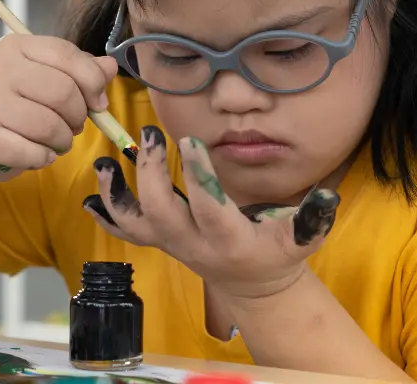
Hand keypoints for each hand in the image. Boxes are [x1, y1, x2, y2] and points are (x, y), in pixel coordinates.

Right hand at [0, 34, 118, 182]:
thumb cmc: (17, 105)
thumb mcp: (47, 78)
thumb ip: (81, 70)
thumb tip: (110, 66)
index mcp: (15, 46)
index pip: (66, 54)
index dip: (92, 81)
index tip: (98, 102)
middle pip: (62, 92)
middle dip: (78, 115)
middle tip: (73, 125)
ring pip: (50, 125)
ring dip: (64, 141)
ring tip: (57, 141)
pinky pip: (34, 152)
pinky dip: (45, 158)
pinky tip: (38, 153)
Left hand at [84, 125, 338, 300]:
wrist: (253, 283)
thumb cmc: (278, 253)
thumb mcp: (303, 239)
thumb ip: (313, 218)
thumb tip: (327, 196)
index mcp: (229, 240)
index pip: (210, 209)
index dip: (198, 177)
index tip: (190, 140)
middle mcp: (193, 244)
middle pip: (161, 213)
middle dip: (150, 174)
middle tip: (149, 134)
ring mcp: (172, 243)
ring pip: (134, 224)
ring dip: (114, 195)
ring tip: (104, 165)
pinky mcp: (159, 241)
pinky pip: (125, 233)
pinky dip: (105, 215)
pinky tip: (89, 196)